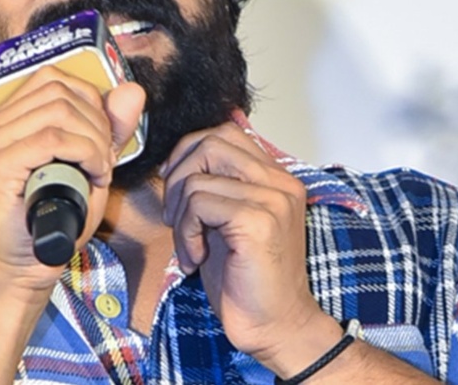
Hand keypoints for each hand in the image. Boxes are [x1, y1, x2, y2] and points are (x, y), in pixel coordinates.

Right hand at [0, 65, 144, 290]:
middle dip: (96, 124)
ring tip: (98, 171)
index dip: (89, 103)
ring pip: (57, 112)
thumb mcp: (88, 162)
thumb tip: (131, 90)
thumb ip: (109, 126)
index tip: (101, 140)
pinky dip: (84, 152)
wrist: (29, 268)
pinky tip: (93, 175)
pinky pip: (50, 138)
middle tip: (103, 162)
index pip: (51, 80)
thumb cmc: (54, 218)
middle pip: (57, 92)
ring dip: (93, 141)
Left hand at [159, 123, 340, 368]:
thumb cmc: (246, 279)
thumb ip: (217, 184)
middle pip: (210, 142)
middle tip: (176, 217)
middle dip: (177, 177)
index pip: (225, 131)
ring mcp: (273, 199)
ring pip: (197, 177)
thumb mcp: (227, 220)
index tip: (178, 189)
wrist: (275, 326)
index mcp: (276, 177)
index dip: (189, 153)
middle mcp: (280, 182)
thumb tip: (184, 153)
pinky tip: (195, 258)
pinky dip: (185, 233)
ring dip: (179, 214)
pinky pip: (199, 204)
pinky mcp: (258, 221)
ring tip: (189, 245)